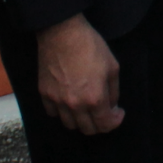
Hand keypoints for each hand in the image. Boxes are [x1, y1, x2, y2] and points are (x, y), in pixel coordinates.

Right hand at [37, 14, 124, 134]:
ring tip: (87, 108)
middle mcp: (74, 104)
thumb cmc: (91, 47)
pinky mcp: (44, 94)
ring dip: (81, 120)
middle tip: (104, 112)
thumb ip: (113, 91)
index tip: (118, 113)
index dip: (115, 121)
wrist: (62, 34)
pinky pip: (53, 113)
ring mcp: (57, 100)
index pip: (105, 124)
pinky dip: (63, 113)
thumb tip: (112, 106)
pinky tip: (70, 102)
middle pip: (87, 129)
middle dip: (99, 124)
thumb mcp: (112, 67)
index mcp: (94, 98)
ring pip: (69, 124)